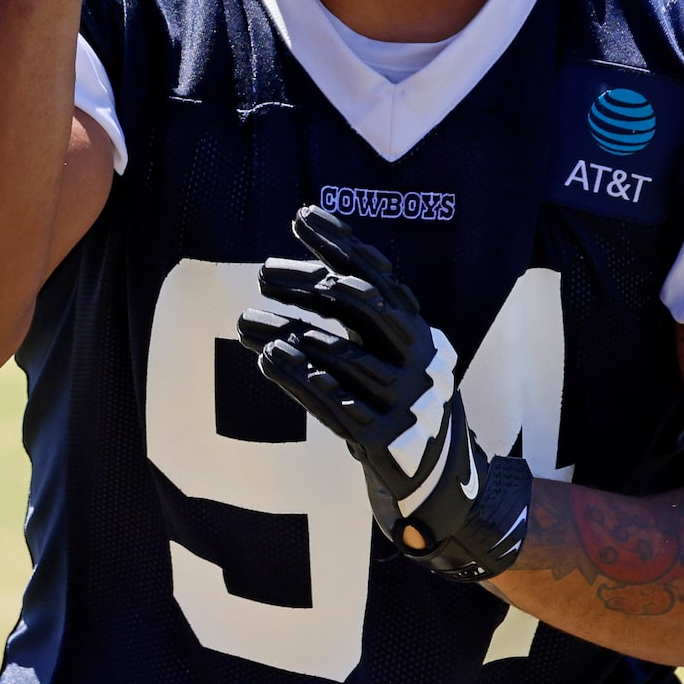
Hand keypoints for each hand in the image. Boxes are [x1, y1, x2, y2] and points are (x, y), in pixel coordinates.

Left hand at [236, 205, 533, 580]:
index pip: (377, 272)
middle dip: (311, 286)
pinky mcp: (385, 435)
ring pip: (345, 357)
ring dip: (292, 334)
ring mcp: (404, 396)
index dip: (340, 241)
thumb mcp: (379, 342)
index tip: (300, 214)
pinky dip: (299, 380)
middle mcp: (416, 355)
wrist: (435, 468)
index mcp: (414, 325)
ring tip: (248, 321)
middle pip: (365, 308)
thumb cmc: (390, 390)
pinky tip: (267, 360)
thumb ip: (344, 302)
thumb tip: (292, 244)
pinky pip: (336, 404)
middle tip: (263, 273)